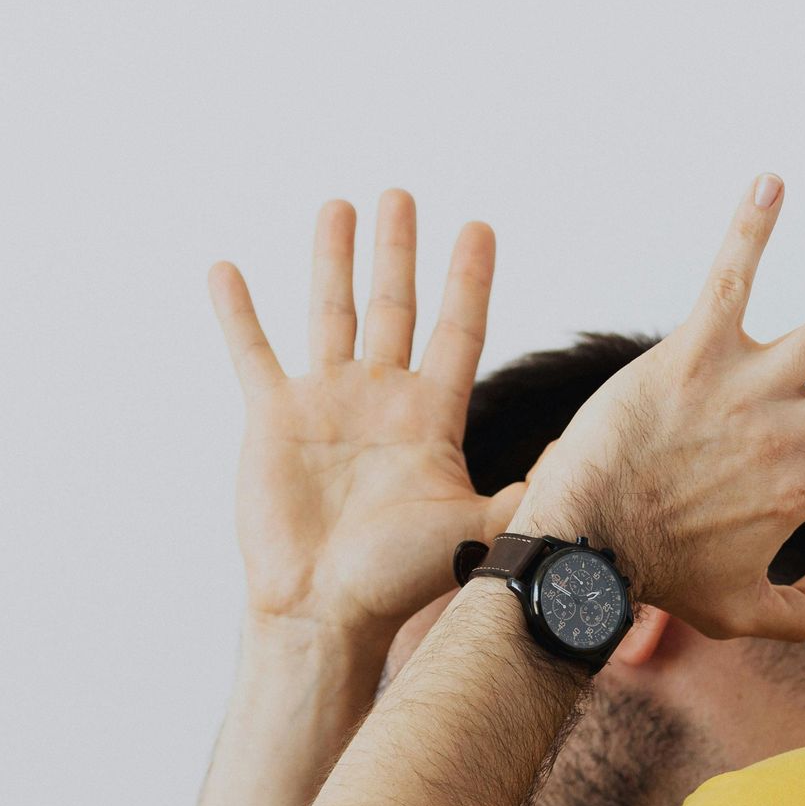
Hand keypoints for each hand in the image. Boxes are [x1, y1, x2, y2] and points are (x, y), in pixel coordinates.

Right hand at [209, 194, 525, 651]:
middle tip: (403, 195)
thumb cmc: (400, 581)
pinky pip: (252, 351)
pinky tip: (226, 270)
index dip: (469, 283)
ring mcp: (327, 405)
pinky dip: (237, 312)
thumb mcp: (479, 531)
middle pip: (395, 307)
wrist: (328, 610)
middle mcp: (381, 403)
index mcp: (431, 421)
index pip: (458, 333)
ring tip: (340, 205)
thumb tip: (579, 458)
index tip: (480, 229)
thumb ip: (530, 492)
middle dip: (399, 251)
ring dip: (333, 258)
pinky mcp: (274, 418)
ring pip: (331, 313)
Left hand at [519, 175, 804, 642]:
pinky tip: (772, 181)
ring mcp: (740, 391)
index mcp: (801, 493)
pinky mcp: (690, 356)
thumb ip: (799, 609)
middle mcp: (784, 438)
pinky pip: (728, 281)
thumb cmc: (656, 579)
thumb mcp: (735, 613)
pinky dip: (751, 230)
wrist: (584, 548)